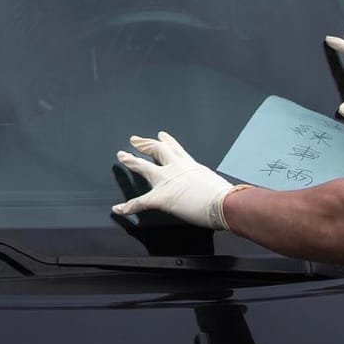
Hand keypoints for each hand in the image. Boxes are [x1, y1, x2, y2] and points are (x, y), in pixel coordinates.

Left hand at [111, 132, 240, 230]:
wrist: (224, 203)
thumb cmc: (226, 196)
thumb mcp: (214, 182)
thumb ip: (206, 183)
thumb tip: (213, 191)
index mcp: (190, 165)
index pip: (175, 149)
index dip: (167, 141)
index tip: (160, 135)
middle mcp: (176, 168)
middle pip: (157, 150)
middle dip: (145, 144)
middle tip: (135, 140)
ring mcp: (166, 180)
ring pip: (144, 167)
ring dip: (131, 161)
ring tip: (122, 156)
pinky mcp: (161, 197)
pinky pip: (140, 202)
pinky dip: (128, 207)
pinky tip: (118, 209)